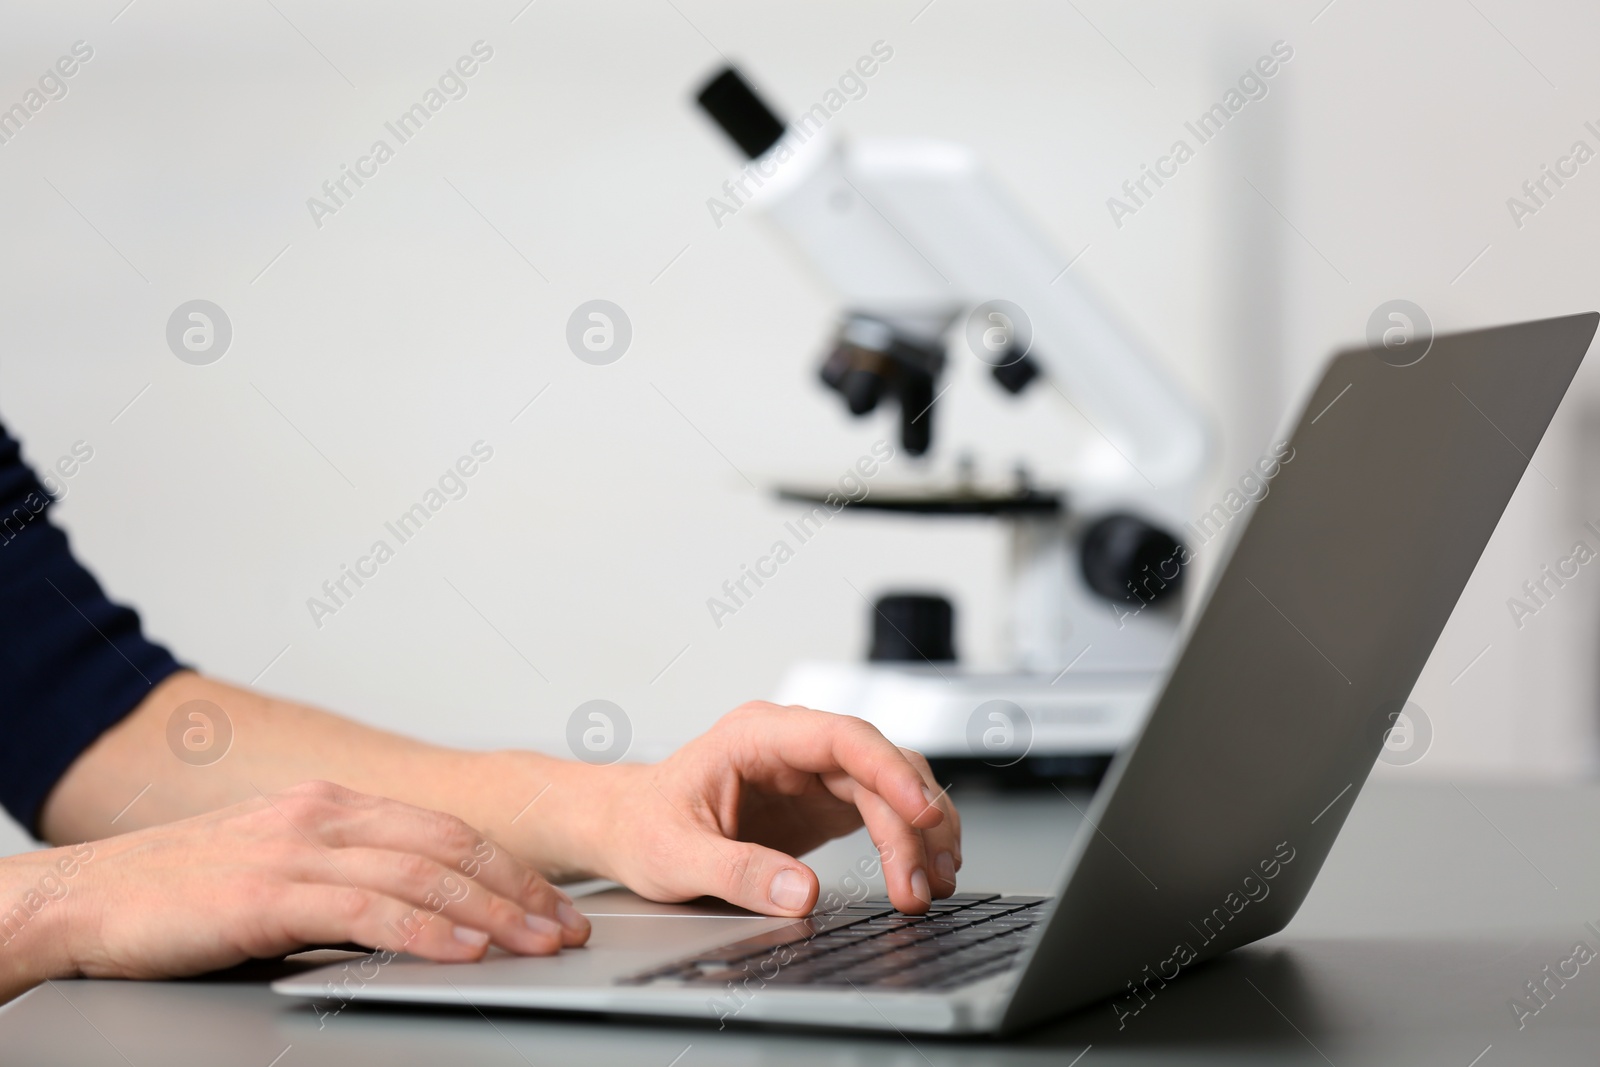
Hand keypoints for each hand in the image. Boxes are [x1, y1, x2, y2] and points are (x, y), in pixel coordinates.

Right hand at [6, 781, 588, 997]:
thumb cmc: (177, 894)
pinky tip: (464, 952)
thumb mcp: (276, 871)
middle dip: (519, 890)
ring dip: (491, 913)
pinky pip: (368, 909)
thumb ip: (342, 879)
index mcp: (331, 806)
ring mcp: (297, 847)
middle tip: (569, 928)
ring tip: (538, 945)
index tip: (551, 902)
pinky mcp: (268, 890)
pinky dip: (425, 931)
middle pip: (450, 847)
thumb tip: (416, 913)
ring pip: (422, 875)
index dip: (507, 868)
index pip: (445, 832)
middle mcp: (323, 815)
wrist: (82, 900)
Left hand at [590, 703, 959, 916]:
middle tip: (921, 884)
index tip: (921, 813)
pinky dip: (909, 840)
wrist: (627, 826)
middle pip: (878, 767)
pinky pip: (883, 810)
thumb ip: (736, 872)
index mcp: (756, 735)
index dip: (890, 771)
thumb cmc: (643, 825)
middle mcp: (794, 745)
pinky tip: (924, 871)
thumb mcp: (675, 855)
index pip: (842, 737)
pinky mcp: (824, 801)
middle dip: (911, 823)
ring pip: (891, 786)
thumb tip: (801, 893)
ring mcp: (814, 771)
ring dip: (920, 832)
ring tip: (934, 883)